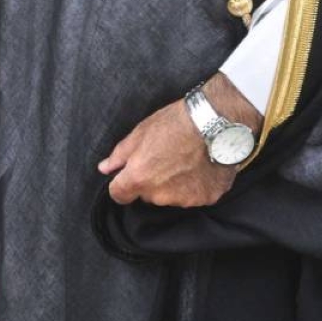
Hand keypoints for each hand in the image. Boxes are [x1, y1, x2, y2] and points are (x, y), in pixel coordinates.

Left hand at [98, 72, 262, 208]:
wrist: (216, 120)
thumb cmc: (176, 121)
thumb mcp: (142, 131)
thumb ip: (120, 154)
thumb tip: (105, 168)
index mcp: (139, 178)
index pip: (119, 194)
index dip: (123, 183)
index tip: (133, 171)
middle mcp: (159, 196)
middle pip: (147, 195)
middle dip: (152, 180)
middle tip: (166, 157)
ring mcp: (184, 200)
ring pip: (172, 196)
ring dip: (175, 184)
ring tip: (187, 159)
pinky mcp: (206, 198)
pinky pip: (195, 195)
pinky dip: (197, 184)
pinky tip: (203, 164)